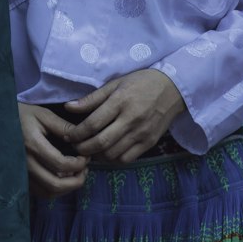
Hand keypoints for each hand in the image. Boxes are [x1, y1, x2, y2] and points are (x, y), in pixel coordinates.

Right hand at [18, 103, 88, 197]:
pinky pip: (40, 192)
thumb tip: (82, 140)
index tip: (85, 157)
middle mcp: (25, 162)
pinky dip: (55, 190)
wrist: (0, 121)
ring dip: (67, 188)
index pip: (61, 164)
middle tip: (85, 170)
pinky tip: (63, 178)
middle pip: (55, 184)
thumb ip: (64, 127)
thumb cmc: (23, 115)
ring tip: (76, 175)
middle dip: (76, 181)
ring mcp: (21, 172)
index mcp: (32, 145)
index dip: (79, 164)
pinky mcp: (21, 177)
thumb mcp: (44, 115)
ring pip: (48, 192)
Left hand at [64, 70, 185, 163]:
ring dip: (97, 155)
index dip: (76, 133)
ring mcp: (142, 133)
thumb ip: (92, 98)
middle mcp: (131, 119)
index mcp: (121, 101)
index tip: (68, 135)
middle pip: (101, 142)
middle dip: (83, 148)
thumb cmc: (141, 83)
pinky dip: (113, 158)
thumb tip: (69, 107)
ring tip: (90, 149)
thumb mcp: (116, 84)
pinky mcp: (150, 142)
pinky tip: (108, 151)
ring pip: (112, 154)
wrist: (174, 88)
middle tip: (75, 147)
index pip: (92, 124)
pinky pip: (127, 158)